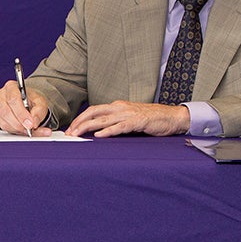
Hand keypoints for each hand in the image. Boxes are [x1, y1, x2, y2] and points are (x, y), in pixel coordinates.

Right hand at [0, 80, 52, 136]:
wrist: (28, 103)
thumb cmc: (32, 100)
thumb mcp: (40, 103)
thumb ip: (39, 112)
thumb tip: (34, 122)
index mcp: (11, 87)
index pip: (13, 100)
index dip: (21, 113)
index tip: (30, 123)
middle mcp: (1, 95)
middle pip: (6, 112)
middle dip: (19, 124)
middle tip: (30, 129)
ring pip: (4, 122)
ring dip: (18, 129)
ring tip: (28, 129)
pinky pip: (4, 127)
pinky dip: (15, 131)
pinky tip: (22, 129)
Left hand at [65, 100, 189, 137]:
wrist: (171, 116)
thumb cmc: (151, 119)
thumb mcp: (129, 118)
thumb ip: (116, 122)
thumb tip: (100, 130)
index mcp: (117, 106)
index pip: (94, 110)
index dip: (81, 118)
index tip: (71, 128)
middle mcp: (120, 107)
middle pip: (94, 112)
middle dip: (79, 122)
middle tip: (69, 132)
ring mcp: (128, 114)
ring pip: (103, 119)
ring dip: (88, 127)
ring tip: (77, 134)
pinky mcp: (137, 122)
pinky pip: (120, 126)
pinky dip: (108, 131)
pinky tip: (99, 136)